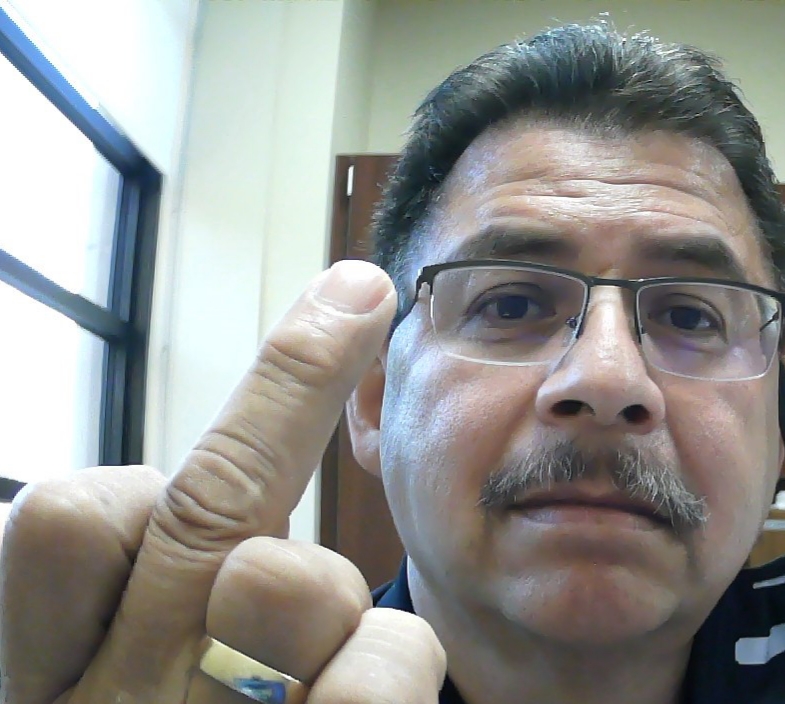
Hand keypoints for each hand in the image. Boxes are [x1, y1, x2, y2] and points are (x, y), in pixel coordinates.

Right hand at [0, 260, 445, 703]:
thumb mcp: (103, 699)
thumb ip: (113, 616)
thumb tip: (148, 524)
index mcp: (56, 679)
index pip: (69, 524)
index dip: (125, 481)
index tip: (169, 458)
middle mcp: (122, 689)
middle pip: (204, 498)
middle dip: (294, 375)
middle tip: (357, 290)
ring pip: (296, 575)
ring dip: (326, 599)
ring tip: (300, 677)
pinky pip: (385, 656)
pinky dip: (389, 668)